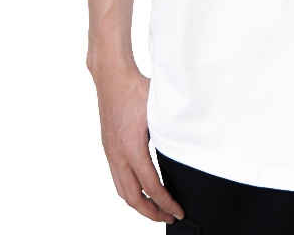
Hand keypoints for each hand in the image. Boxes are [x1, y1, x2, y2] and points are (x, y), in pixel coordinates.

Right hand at [91, 59, 185, 222]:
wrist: (111, 76)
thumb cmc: (135, 88)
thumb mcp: (158, 110)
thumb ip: (169, 132)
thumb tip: (186, 147)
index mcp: (131, 147)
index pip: (150, 186)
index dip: (165, 202)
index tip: (177, 211)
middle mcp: (117, 154)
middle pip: (132, 197)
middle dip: (151, 212)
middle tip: (168, 217)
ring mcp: (110, 152)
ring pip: (121, 190)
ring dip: (138, 204)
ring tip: (154, 209)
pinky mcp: (108, 147)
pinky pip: (116, 178)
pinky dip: (129, 190)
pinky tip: (140, 189)